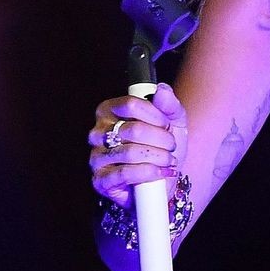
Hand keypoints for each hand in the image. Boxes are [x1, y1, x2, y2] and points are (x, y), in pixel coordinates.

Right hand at [87, 85, 187, 210]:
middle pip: (134, 130)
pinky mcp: (101, 181)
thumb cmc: (162, 146)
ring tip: (169, 160)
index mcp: (109, 112)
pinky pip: (125, 174)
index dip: (155, 115)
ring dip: (159, 157)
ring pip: (131, 152)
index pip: (131, 104)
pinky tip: (161, 172)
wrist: (161, 180)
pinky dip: (149, 173)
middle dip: (161, 139)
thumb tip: (162, 89)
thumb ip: (169, 105)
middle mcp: (98, 133)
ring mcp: (96, 157)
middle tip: (171, 146)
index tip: (166, 124)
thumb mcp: (173, 122)